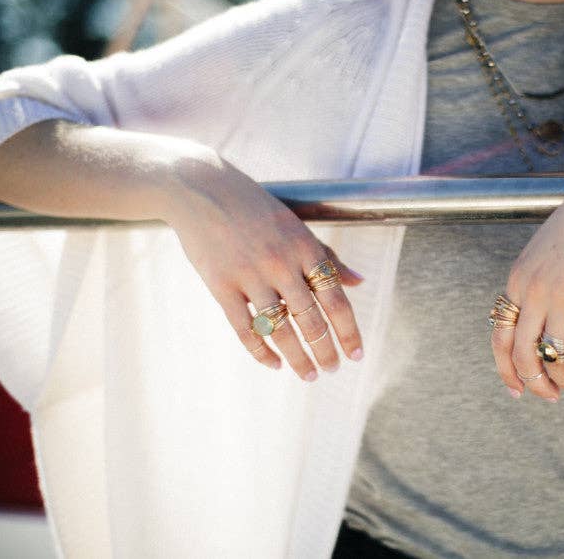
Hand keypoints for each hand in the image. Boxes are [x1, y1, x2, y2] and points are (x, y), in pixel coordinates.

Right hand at [162, 150, 364, 380]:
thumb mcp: (297, 226)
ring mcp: (250, 276)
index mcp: (305, 247)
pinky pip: (245, 329)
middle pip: (311, 320)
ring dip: (298, 358)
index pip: (336, 299)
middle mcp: (281, 263)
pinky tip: (274, 364)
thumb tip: (360, 282)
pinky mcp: (221, 285)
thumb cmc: (256, 209)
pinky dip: (261, 352)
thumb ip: (328, 257)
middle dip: (326, 351)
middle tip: (332, 370)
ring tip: (308, 375)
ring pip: (281, 330)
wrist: (202, 189)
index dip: (348, 331)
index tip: (357, 355)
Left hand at [492, 139, 563, 399]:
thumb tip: (543, 324)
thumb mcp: (546, 251)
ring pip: (553, 357)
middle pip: (522, 354)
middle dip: (532, 383)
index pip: (501, 336)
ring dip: (561, 383)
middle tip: (546, 397)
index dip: (506, 369)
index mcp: (517, 279)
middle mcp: (533, 291)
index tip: (516, 389)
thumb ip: (539, 285)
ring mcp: (562, 297)